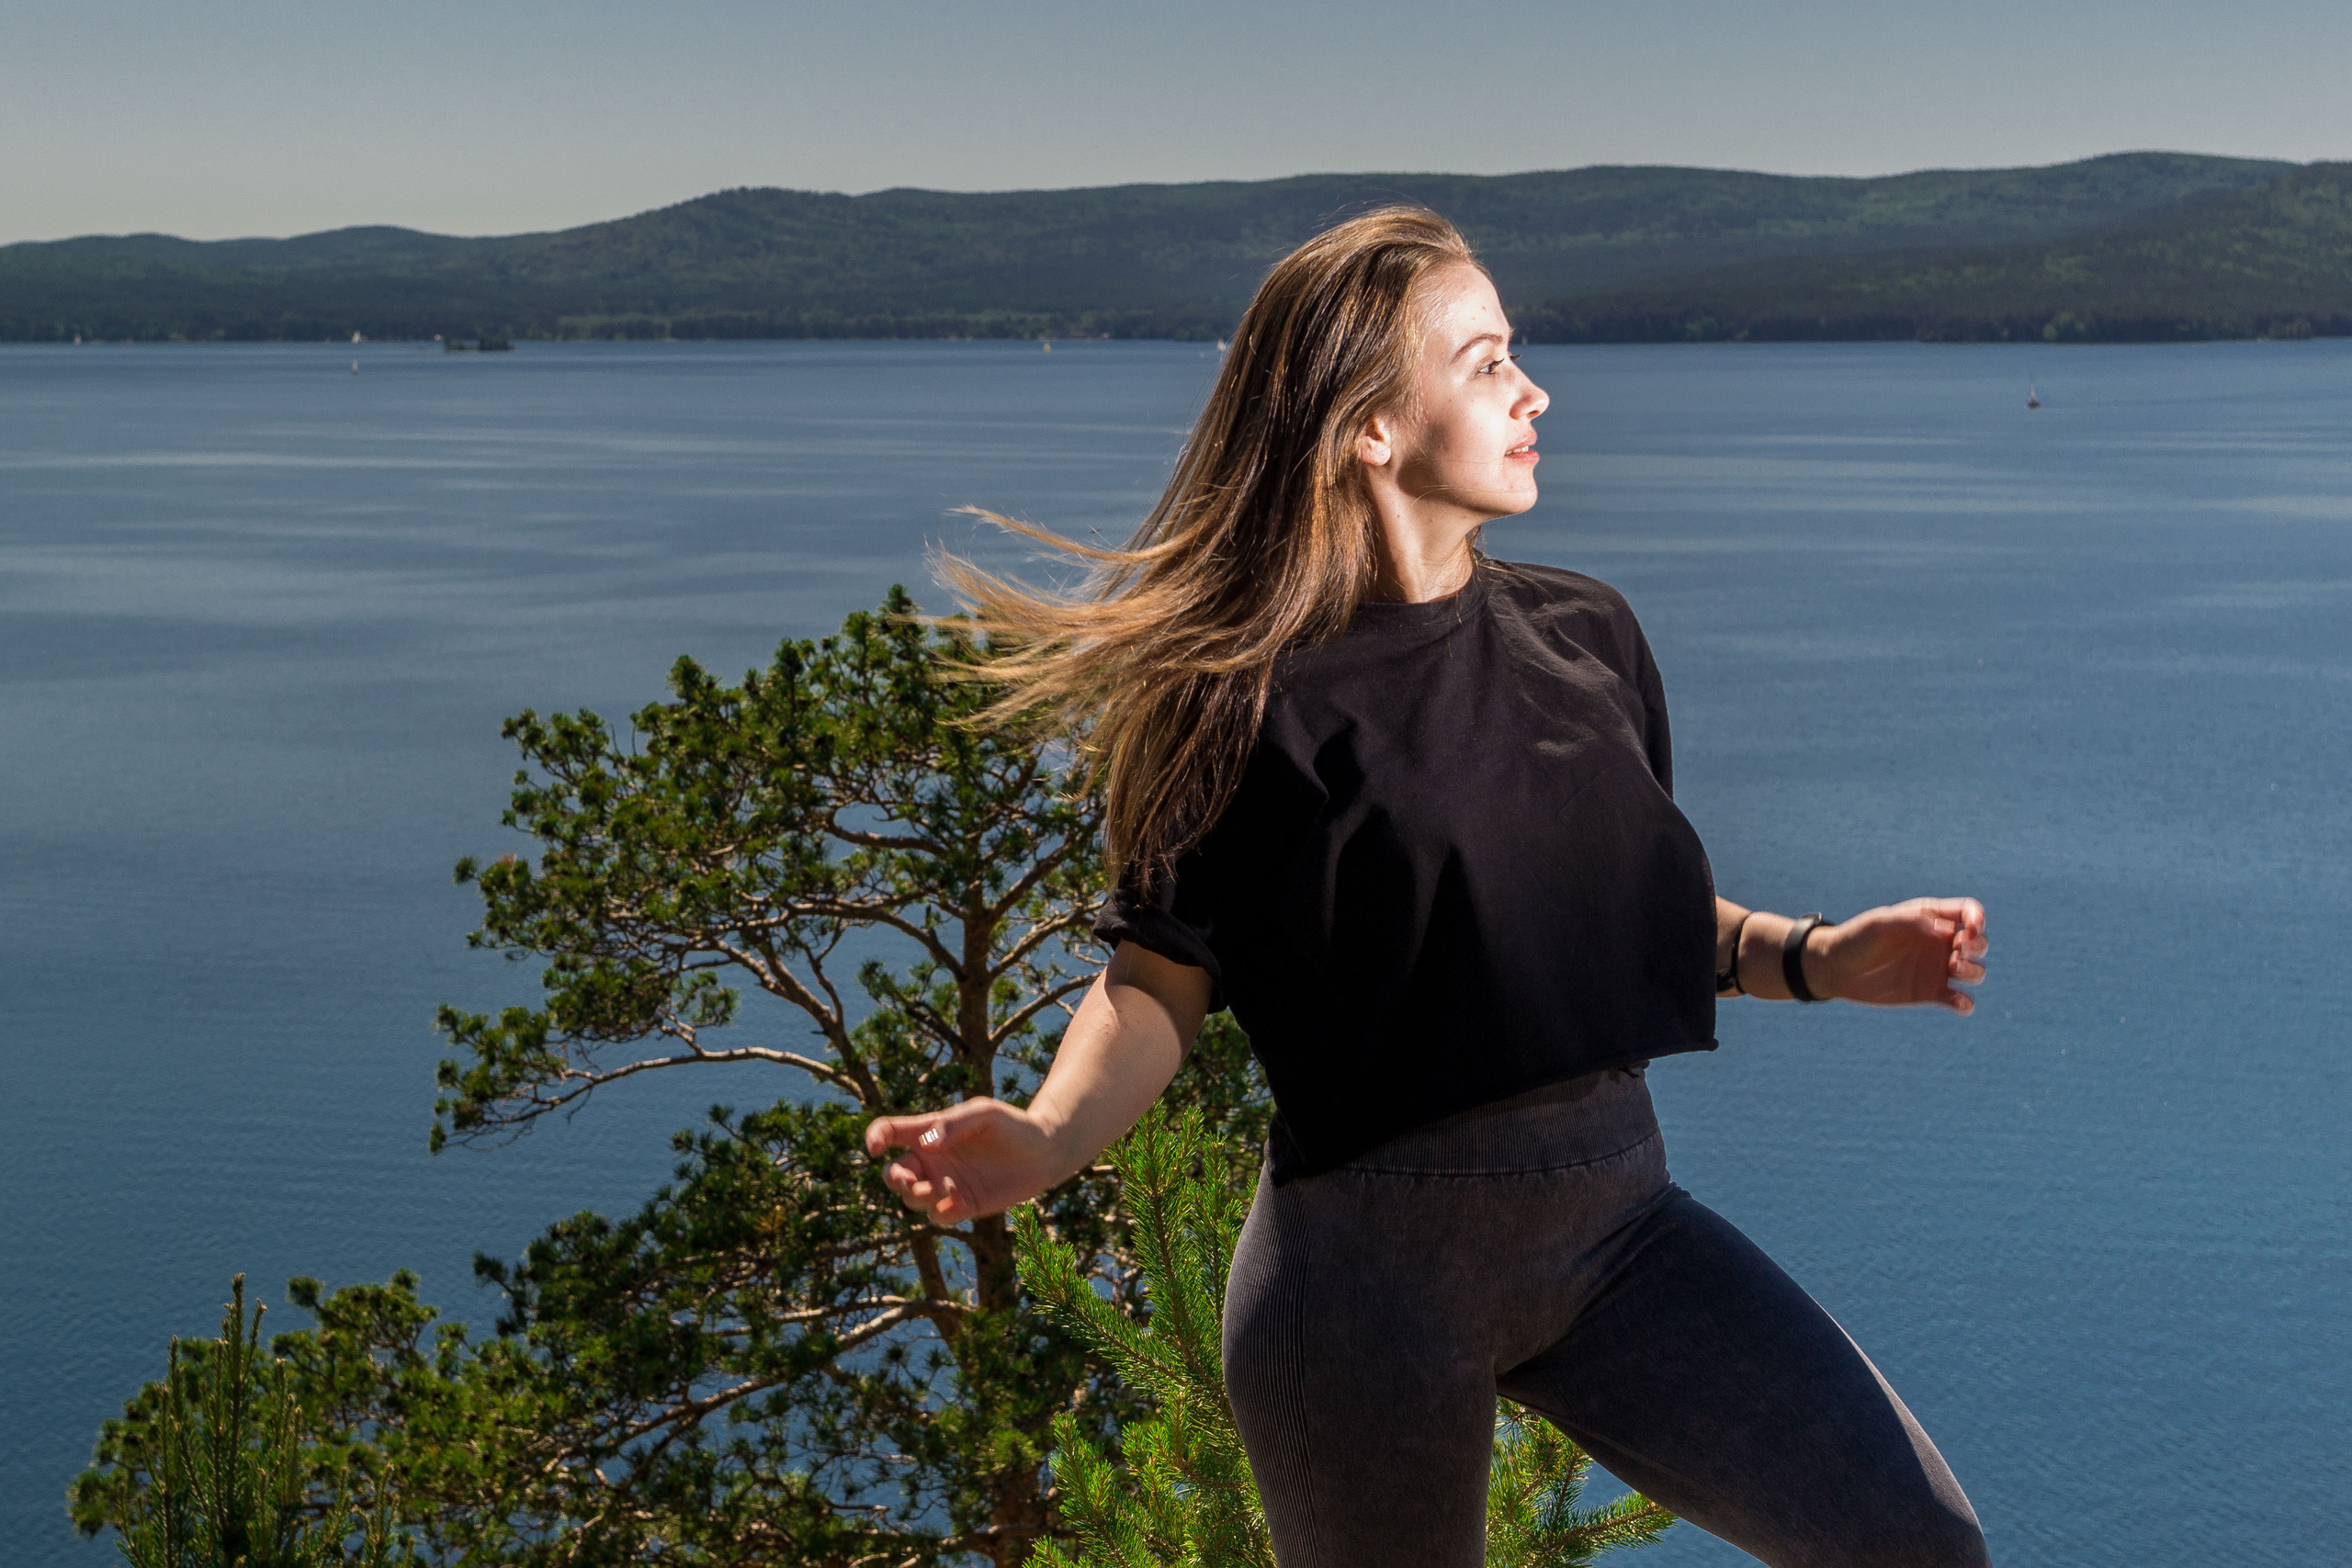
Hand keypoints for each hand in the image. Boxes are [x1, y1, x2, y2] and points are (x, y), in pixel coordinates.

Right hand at [864, 1099, 1068, 1223]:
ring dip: (921, 1197)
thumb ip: (953, 1125)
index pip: (890, 1132)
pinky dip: (942, 1212)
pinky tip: (960, 1199)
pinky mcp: (962, 1206)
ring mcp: (945, 1184)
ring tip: (947, 1188)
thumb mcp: (984, 1115)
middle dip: (895, 1180)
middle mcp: (932, 1160)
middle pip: (893, 1174)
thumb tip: (925, 1145)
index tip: (874, 1149)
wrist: (1045, 1152)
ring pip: (912, 1199)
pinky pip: (937, 1217)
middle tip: (910, 1181)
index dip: (874, 1138)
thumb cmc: (1013, 1125)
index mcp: (929, 1131)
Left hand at [1812, 897, 1987, 1013]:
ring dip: (1974, 970)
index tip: (1972, 927)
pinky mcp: (1931, 993)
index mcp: (1930, 918)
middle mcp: (1939, 942)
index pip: (1967, 912)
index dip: (1977, 917)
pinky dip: (1965, 1003)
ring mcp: (1937, 969)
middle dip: (1977, 945)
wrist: (1836, 968)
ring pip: (1975, 970)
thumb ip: (1913, 922)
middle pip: (1978, 942)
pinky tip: (1959, 1003)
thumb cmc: (1857, 938)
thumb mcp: (1881, 923)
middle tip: (1958, 951)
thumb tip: (1947, 931)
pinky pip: (1959, 1000)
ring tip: (1955, 969)